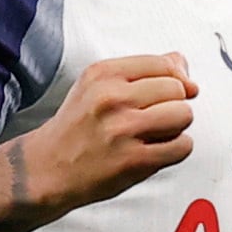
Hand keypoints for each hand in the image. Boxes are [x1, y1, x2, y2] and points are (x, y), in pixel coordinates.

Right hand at [32, 53, 197, 207]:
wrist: (47, 168)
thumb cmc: (77, 127)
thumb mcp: (98, 86)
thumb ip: (141, 71)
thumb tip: (182, 63)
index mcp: (104, 74)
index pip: (164, 63)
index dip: (176, 79)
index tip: (169, 93)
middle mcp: (112, 97)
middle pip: (177, 89)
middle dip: (174, 104)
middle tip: (153, 118)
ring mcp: (122, 129)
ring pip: (183, 114)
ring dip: (177, 127)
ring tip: (155, 134)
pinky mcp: (133, 160)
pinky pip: (182, 146)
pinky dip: (176, 150)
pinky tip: (155, 151)